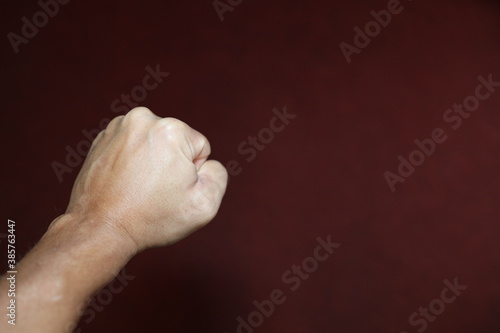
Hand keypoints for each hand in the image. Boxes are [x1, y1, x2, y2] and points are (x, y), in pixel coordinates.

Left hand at [62, 107, 227, 251]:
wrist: (100, 229)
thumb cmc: (152, 219)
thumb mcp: (203, 204)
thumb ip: (218, 175)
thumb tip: (206, 163)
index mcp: (171, 129)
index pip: (200, 148)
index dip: (192, 174)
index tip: (170, 190)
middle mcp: (143, 119)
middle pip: (176, 142)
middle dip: (171, 164)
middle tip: (154, 191)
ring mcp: (119, 126)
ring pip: (154, 144)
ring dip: (151, 163)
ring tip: (138, 188)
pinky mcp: (102, 138)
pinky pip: (132, 147)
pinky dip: (131, 162)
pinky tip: (124, 183)